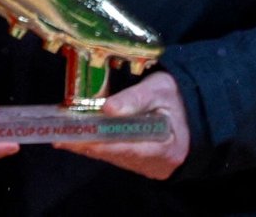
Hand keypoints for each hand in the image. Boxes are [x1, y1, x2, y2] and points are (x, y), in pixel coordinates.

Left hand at [55, 72, 189, 179]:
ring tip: (64, 136)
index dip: (101, 144)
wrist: (195, 112)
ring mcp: (147, 166)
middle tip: (60, 137)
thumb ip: (136, 98)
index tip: (78, 139)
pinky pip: (117, 155)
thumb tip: (107, 107)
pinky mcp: (140, 162)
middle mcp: (156, 164)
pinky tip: (81, 138)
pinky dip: (99, 146)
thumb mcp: (160, 89)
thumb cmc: (177, 98)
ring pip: (114, 156)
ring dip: (89, 146)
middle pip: (116, 155)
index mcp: (166, 147)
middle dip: (87, 145)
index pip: (128, 148)